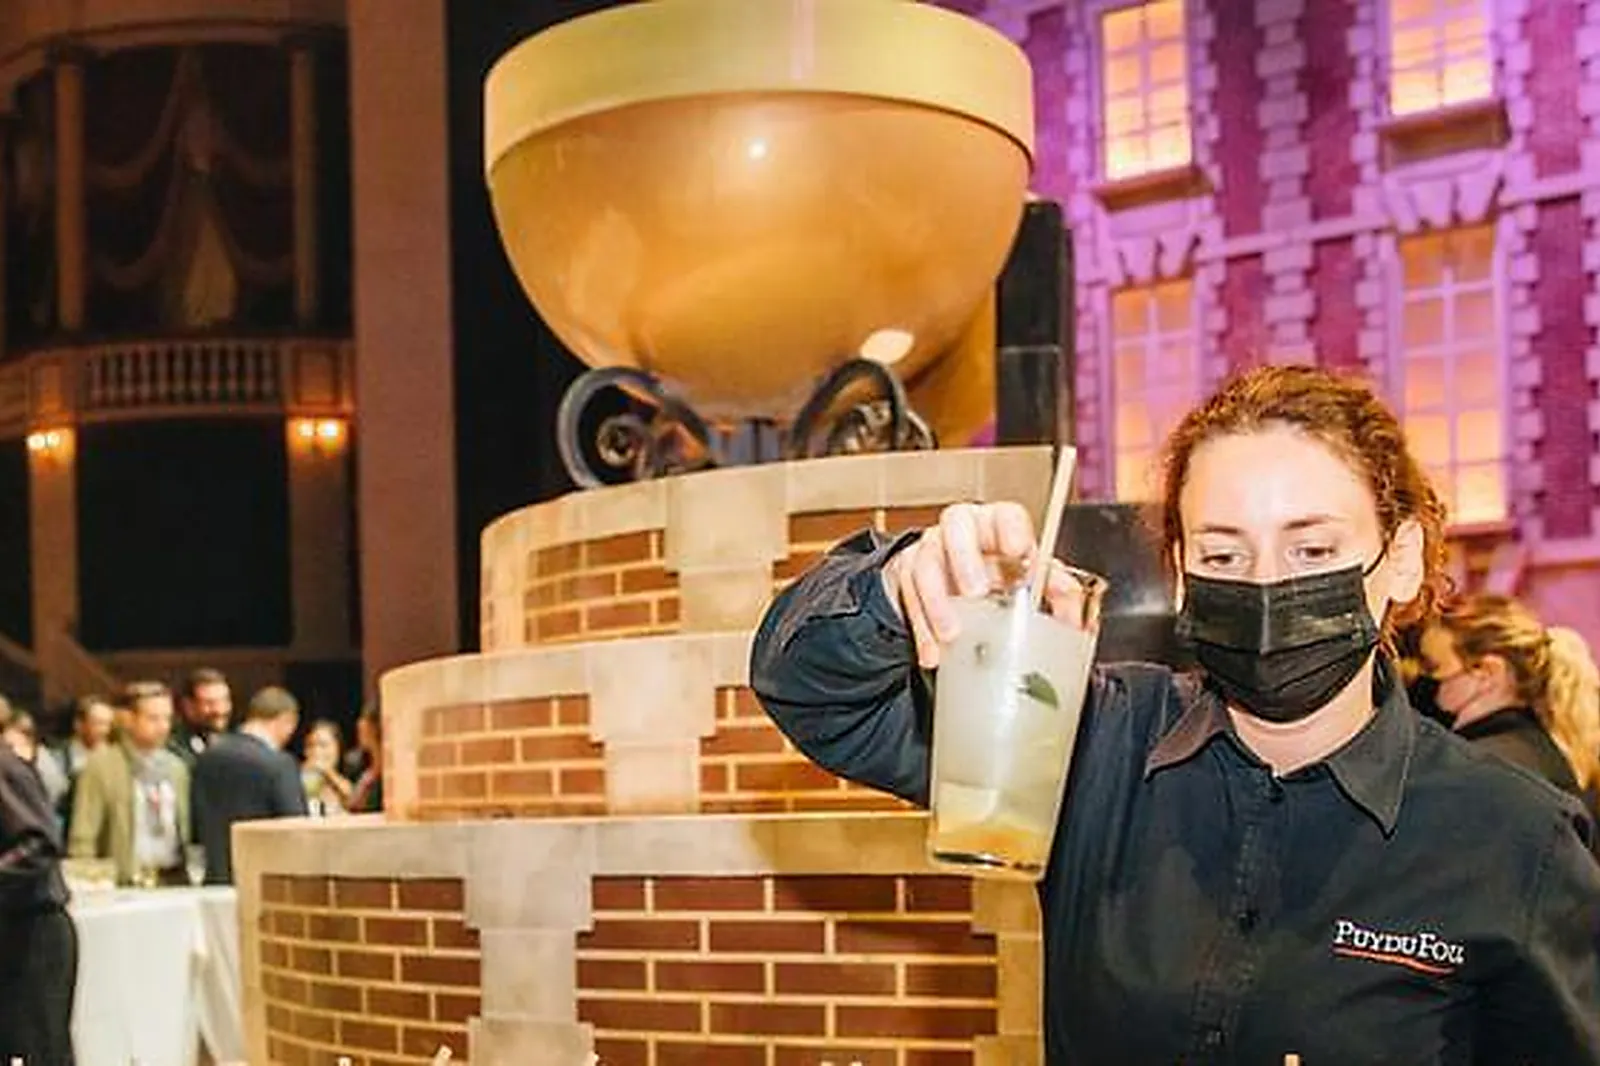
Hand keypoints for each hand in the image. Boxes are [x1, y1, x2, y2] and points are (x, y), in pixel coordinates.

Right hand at [882, 502, 1087, 667]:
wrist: (952, 583)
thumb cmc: (996, 574)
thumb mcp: (1028, 578)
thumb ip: (1056, 590)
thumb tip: (1077, 614)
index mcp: (996, 525)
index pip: (1005, 514)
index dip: (1011, 528)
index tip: (1019, 550)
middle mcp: (962, 530)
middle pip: (956, 524)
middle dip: (965, 558)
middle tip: (977, 592)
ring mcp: (930, 549)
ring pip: (925, 563)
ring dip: (938, 602)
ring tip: (953, 634)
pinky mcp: (906, 574)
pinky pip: (908, 598)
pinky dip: (922, 630)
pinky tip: (934, 654)